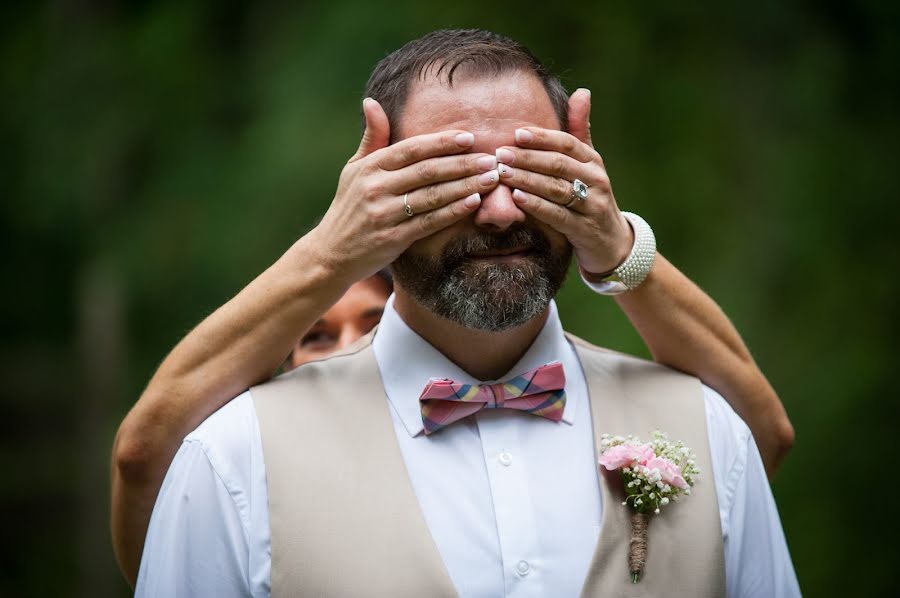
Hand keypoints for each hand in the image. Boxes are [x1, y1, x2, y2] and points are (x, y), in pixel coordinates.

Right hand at [306, 98, 500, 283]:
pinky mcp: (392, 239)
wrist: (331, 253)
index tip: (469, 138)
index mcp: (370, 167)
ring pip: (432, 196)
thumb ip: (372, 138)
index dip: (442, 142)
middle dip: (462, 163)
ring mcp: (384, 214)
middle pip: (427, 171)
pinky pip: (429, 222)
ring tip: (491, 178)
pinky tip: (474, 202)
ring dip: (465, 186)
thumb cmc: (349, 207)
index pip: (412, 149)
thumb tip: (372, 101)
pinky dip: (453, 211)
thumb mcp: (353, 169)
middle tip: (491, 158)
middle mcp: (375, 188)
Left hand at [497, 89, 632, 274]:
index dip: (541, 138)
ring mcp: (592, 205)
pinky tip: (517, 198)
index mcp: (593, 161)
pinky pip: (558, 215)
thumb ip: (580, 131)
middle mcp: (596, 180)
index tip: (516, 133)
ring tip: (502, 173)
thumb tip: (582, 92)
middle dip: (527, 157)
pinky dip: (536, 205)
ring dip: (527, 179)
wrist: (611, 242)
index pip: (567, 143)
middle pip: (559, 164)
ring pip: (556, 188)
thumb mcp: (588, 165)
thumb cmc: (591, 197)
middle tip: (499, 153)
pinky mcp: (585, 229)